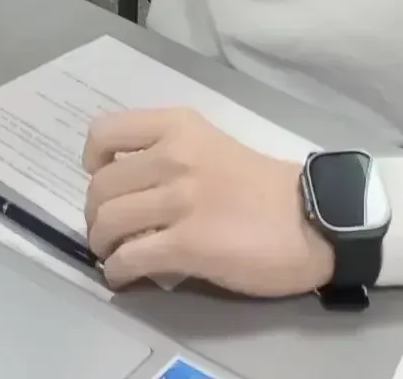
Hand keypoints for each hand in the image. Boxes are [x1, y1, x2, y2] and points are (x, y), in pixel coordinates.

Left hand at [84, 109, 332, 296]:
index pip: (104, 132)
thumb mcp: (209, 145)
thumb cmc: (261, 184)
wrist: (309, 219)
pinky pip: (129, 258)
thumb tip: (125, 182)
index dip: (93, 161)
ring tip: (114, 253)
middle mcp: (172, 156)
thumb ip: (167, 153)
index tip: (102, 179)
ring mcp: (179, 200)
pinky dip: (117, 271)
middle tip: (108, 229)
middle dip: (95, 213)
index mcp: (177, 126)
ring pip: (108, 221)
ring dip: (101, 243)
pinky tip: (125, 275)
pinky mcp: (187, 245)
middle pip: (100, 186)